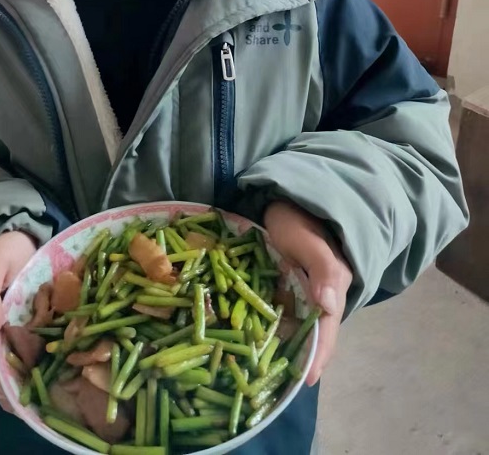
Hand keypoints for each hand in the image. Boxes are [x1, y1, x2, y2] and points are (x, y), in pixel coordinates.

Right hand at [0, 230, 36, 409]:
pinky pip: (25, 350)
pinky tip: (55, 369)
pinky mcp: (20, 324)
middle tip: (39, 403)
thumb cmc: (1, 249)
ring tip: (49, 393)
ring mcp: (3, 329)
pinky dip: (35, 363)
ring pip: (9, 365)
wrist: (16, 235)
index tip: (18, 397)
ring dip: (24, 381)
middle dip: (12, 391)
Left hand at [263, 200, 351, 385]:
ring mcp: (301, 290)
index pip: (327, 330)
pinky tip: (250, 337)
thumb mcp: (309, 239)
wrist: (286, 196)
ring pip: (295, 324)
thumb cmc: (300, 217)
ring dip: (282, 345)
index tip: (304, 382)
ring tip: (259, 370)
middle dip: (297, 359)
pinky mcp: (285, 284)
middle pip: (312, 333)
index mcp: (331, 287)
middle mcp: (319, 294)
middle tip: (274, 386)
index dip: (318, 356)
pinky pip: (279, 310)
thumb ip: (322, 268)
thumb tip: (329, 306)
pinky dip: (269, 325)